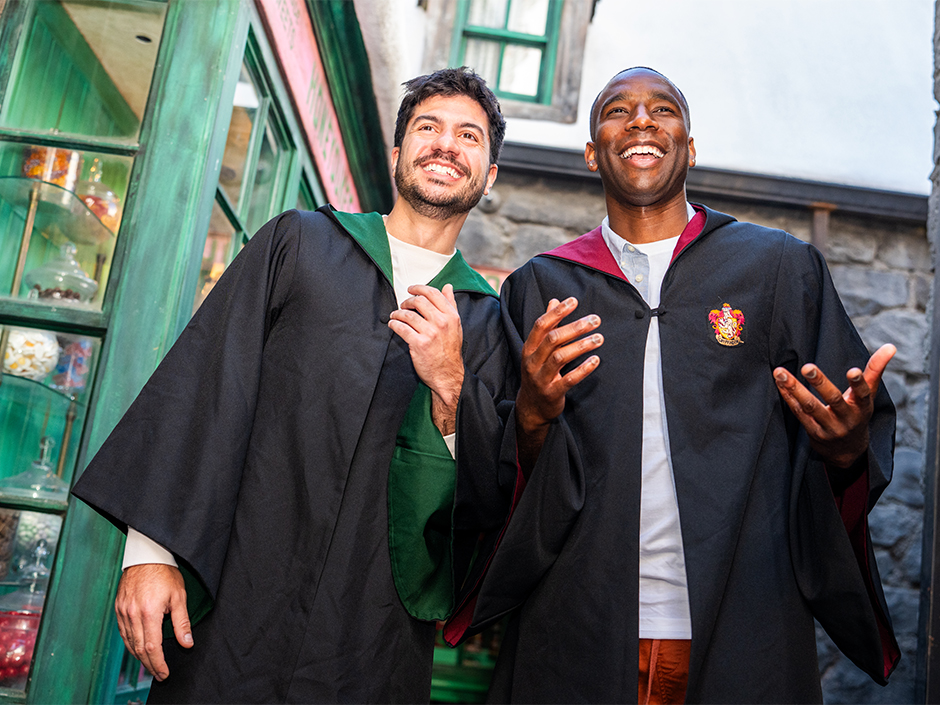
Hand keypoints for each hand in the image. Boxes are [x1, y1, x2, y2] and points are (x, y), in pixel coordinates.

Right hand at [115, 563, 192, 680]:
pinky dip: (130, 644)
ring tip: (150, 665)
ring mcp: (123, 611)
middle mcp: (132, 614)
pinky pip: (123, 632)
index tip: (164, 673)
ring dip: (139, 656)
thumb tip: (187, 643)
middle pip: (139, 648)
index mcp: (149, 612)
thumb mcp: (179, 596)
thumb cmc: (165, 573)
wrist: (146, 555)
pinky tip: (137, 648)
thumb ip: (182, 622)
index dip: (158, 663)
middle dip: (149, 664)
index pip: (152, 646)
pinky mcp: (118, 608)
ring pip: (129, 642)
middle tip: (158, 674)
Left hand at [388, 284, 463, 434]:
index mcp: (451, 316)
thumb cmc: (450, 350)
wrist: (448, 374)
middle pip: (419, 301)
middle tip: (402, 305)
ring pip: (408, 315)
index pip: (433, 294)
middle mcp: (442, 322)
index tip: (411, 289)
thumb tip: (448, 287)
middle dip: (407, 301)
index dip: (419, 288)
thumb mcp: (456, 325)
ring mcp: (430, 333)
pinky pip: (402, 328)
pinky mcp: (419, 344)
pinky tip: (392, 324)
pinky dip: (394, 324)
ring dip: (398, 313)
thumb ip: (451, 304)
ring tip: (395, 315)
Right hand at [516, 297, 602, 473]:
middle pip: (552, 339)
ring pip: (560, 357)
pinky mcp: (552, 393)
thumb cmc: (537, 373)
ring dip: (581, 346)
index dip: (557, 312)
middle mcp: (532, 362)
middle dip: (575, 327)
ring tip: (599, 338)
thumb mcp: (537, 350)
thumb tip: (554, 301)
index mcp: (528, 348)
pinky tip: (596, 360)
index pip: (541, 325)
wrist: (531, 407)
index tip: (574, 301)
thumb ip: (547, 326)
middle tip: (595, 320)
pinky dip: (583, 369)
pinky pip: (569, 380)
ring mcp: (541, 378)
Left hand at [773, 344, 895, 467]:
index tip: (853, 370)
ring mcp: (829, 427)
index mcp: (862, 408)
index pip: (863, 395)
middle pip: (833, 400)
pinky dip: (788, 397)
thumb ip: (875, 370)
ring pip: (810, 407)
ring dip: (794, 389)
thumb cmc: (857, 414)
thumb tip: (890, 346)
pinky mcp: (813, 432)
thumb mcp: (868, 395)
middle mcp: (846, 419)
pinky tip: (780, 383)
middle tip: (807, 367)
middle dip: (820, 383)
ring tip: (780, 372)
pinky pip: (798, 413)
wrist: (846, 450)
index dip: (859, 383)